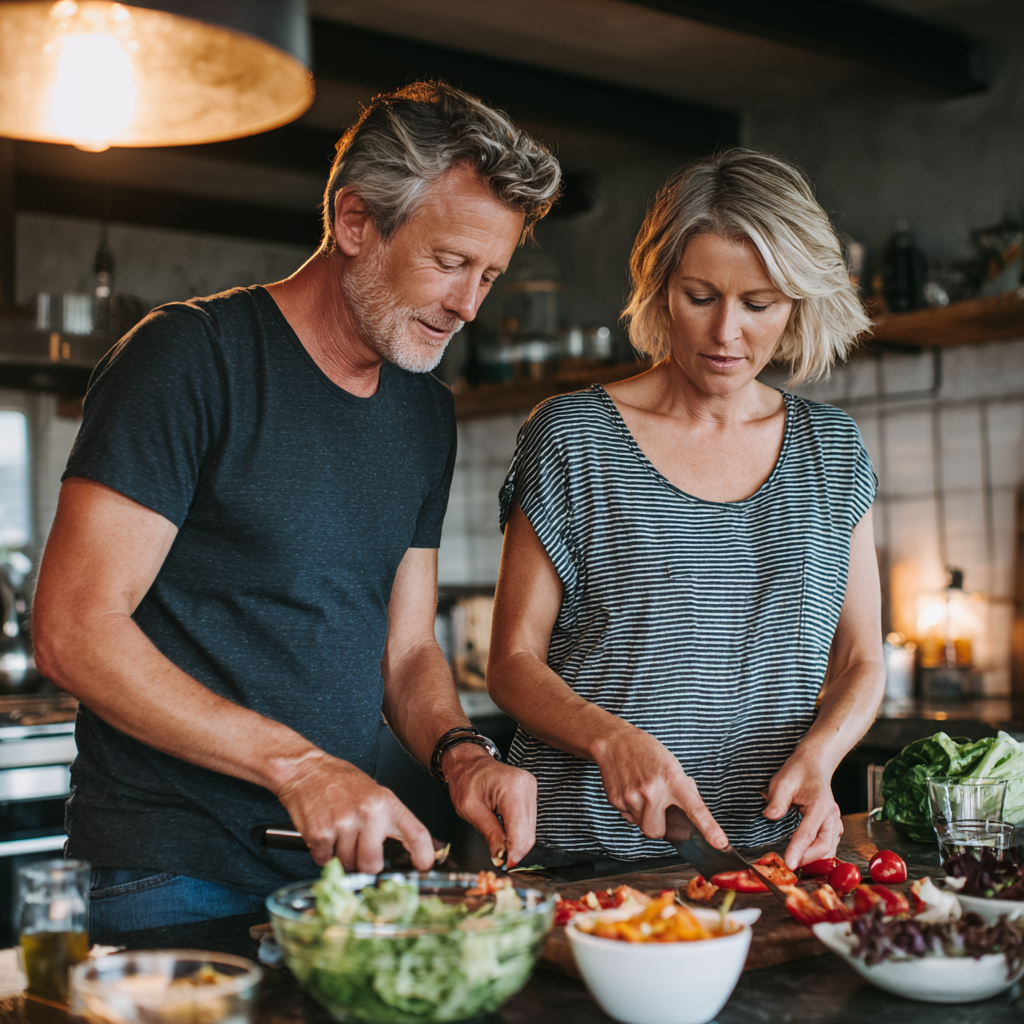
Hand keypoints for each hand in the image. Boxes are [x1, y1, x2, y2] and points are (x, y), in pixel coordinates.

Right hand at [275, 751, 433, 873]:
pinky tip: (324, 834)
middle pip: (373, 865)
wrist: (306, 770)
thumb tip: (407, 848)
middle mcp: (369, 814)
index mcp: (387, 803)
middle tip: (357, 849)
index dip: (423, 856)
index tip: (422, 867)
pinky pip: (325, 861)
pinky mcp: (321, 834)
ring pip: (347, 865)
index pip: (416, 834)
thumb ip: (389, 820)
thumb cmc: (340, 782)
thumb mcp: (374, 793)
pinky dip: (323, 854)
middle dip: (364, 865)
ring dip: (341, 857)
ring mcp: (344, 824)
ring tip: (338, 833)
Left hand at [444, 744, 536, 866]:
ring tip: (500, 846)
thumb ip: (490, 833)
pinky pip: (528, 821)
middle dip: (515, 850)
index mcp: (512, 787)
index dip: (515, 852)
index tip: (505, 866)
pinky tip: (505, 835)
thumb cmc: (466, 780)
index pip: (521, 830)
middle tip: (500, 861)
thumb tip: (501, 857)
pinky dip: (518, 833)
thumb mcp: (470, 809)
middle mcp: (527, 786)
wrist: (468, 762)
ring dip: (517, 842)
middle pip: (529, 832)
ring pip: (530, 829)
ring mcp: (531, 788)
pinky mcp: (530, 793)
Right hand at [593, 723, 727, 848]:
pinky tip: (631, 791)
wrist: (616, 741)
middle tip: (657, 807)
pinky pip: (628, 818)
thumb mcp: (673, 766)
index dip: (709, 828)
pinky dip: (632, 810)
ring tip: (642, 793)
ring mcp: (632, 796)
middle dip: (659, 826)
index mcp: (672, 780)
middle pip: (657, 832)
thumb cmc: (647, 751)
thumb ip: (685, 791)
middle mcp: (653, 790)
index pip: (695, 809)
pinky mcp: (616, 800)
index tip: (721, 844)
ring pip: (642, 826)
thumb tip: (698, 813)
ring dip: (644, 817)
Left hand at [765, 753, 843, 868]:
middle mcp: (831, 816)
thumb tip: (771, 816)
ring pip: (830, 848)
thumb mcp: (783, 780)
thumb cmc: (799, 771)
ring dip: (815, 859)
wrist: (814, 764)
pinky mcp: (832, 825)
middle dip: (808, 859)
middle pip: (824, 846)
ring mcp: (834, 821)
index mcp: (820, 805)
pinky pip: (830, 844)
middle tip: (789, 866)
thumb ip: (777, 799)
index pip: (808, 834)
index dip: (798, 851)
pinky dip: (820, 853)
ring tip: (796, 863)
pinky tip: (807, 856)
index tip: (789, 864)